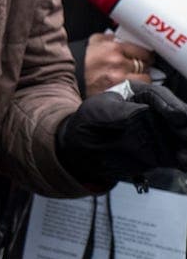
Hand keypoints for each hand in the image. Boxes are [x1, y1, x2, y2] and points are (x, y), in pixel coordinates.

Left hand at [56, 82, 186, 185]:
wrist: (82, 147)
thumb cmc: (89, 121)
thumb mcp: (100, 111)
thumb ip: (122, 111)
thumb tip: (144, 112)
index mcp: (139, 94)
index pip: (159, 96)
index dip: (170, 105)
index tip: (178, 117)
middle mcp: (155, 111)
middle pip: (178, 116)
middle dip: (184, 126)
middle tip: (186, 135)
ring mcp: (161, 132)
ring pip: (181, 137)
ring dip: (185, 144)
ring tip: (185, 156)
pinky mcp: (164, 153)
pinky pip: (179, 157)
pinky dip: (183, 161)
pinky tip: (183, 164)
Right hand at [83, 32, 152, 95]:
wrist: (67, 77)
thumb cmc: (80, 61)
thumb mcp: (92, 43)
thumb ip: (108, 38)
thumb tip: (120, 37)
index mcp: (113, 48)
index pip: (142, 50)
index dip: (145, 55)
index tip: (145, 57)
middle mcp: (118, 63)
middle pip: (145, 64)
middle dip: (143, 66)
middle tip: (139, 67)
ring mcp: (119, 79)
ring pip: (145, 78)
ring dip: (141, 78)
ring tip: (134, 78)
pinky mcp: (119, 92)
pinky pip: (137, 90)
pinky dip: (136, 88)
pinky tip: (130, 87)